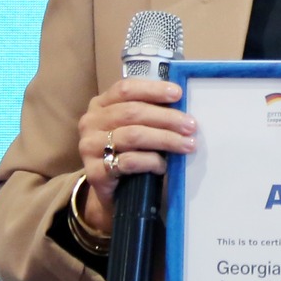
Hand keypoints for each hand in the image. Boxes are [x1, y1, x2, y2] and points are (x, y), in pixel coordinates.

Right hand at [74, 79, 195, 236]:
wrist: (112, 191)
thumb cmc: (129, 151)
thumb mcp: (137, 126)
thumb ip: (151, 113)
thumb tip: (182, 105)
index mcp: (101, 104)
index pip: (125, 89)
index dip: (152, 89)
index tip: (178, 94)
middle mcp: (91, 122)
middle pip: (132, 112)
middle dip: (166, 118)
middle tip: (191, 126)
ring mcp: (89, 147)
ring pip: (133, 135)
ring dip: (165, 139)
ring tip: (187, 145)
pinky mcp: (94, 172)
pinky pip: (128, 161)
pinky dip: (151, 161)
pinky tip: (164, 165)